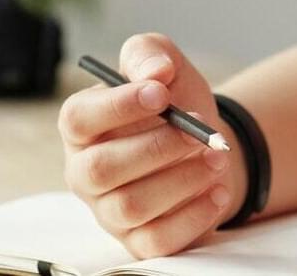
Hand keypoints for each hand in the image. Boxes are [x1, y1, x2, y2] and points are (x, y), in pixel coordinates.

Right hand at [58, 33, 242, 258]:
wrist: (207, 142)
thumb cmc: (175, 101)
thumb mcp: (163, 65)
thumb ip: (149, 54)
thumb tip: (157, 72)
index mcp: (82, 125)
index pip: (78, 118)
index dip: (117, 105)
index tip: (161, 93)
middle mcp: (86, 171)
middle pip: (101, 169)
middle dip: (157, 147)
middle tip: (198, 130)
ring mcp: (109, 211)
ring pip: (132, 206)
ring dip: (182, 178)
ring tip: (218, 155)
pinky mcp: (138, 241)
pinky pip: (158, 240)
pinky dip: (194, 216)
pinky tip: (218, 190)